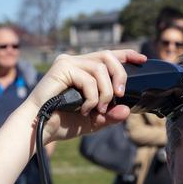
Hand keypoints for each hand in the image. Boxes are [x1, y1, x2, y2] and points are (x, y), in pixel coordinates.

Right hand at [26, 49, 146, 142]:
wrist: (40, 128)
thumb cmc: (61, 123)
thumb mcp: (93, 120)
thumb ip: (110, 115)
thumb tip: (126, 110)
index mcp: (81, 70)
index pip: (108, 55)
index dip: (126, 55)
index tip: (142, 59)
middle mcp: (74, 62)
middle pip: (108, 56)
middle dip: (119, 75)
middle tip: (120, 95)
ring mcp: (67, 62)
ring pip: (100, 68)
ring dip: (105, 92)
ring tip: (97, 109)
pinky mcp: (62, 67)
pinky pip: (88, 78)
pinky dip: (91, 96)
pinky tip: (83, 109)